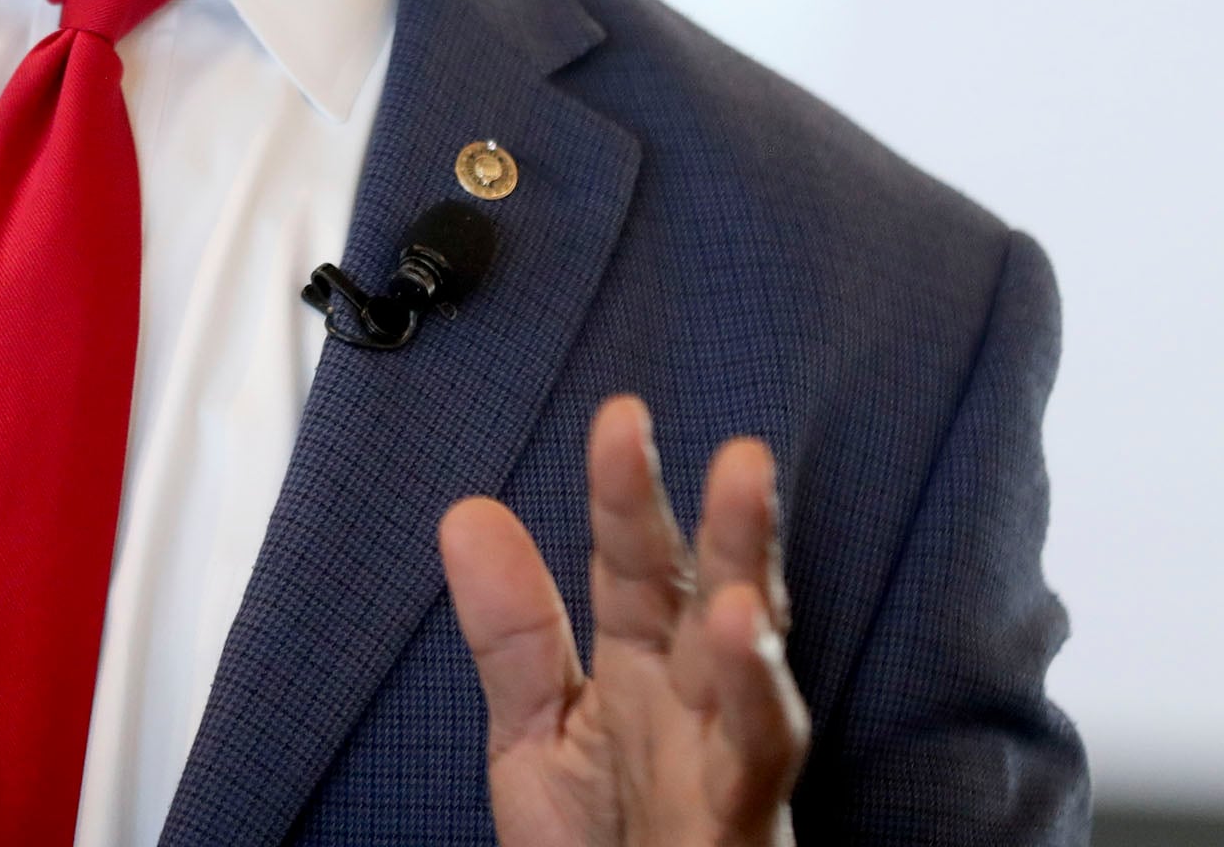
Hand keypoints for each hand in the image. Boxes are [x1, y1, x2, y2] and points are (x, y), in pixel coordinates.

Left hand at [442, 398, 808, 846]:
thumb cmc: (596, 841)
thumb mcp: (536, 730)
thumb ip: (513, 632)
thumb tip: (467, 514)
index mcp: (645, 664)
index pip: (635, 563)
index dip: (628, 494)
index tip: (622, 418)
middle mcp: (696, 701)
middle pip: (719, 600)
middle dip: (735, 535)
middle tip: (743, 458)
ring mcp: (725, 765)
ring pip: (755, 682)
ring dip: (757, 627)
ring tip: (744, 581)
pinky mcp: (740, 824)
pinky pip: (754, 764)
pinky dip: (755, 707)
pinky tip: (739, 646)